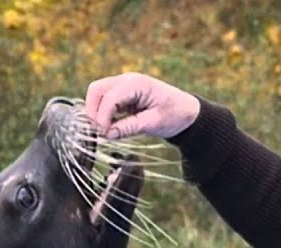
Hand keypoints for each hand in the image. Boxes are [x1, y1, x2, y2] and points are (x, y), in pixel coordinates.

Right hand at [84, 72, 200, 139]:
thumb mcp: (154, 123)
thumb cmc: (175, 114)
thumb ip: (129, 127)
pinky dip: (102, 113)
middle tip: (99, 132)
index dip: (102, 117)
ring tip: (104, 131)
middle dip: (93, 111)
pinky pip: (104, 101)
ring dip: (96, 112)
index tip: (103, 134)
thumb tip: (107, 135)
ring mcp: (123, 86)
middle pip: (97, 90)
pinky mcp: (122, 95)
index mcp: (137, 84)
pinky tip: (109, 127)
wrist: (187, 112)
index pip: (109, 97)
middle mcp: (127, 80)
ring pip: (97, 94)